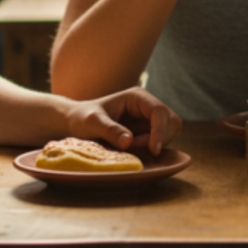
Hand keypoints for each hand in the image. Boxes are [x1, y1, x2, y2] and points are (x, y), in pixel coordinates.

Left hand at [66, 86, 182, 154]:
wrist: (75, 123)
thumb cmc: (81, 118)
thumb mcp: (92, 123)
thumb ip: (110, 130)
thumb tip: (129, 142)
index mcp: (137, 97)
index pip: (160, 111)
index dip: (160, 131)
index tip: (153, 150)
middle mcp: (147, 106)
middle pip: (171, 121)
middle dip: (159, 138)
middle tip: (135, 148)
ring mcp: (149, 119)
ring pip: (169, 132)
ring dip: (154, 144)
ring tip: (131, 148)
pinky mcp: (147, 131)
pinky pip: (160, 141)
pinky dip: (151, 148)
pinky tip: (132, 149)